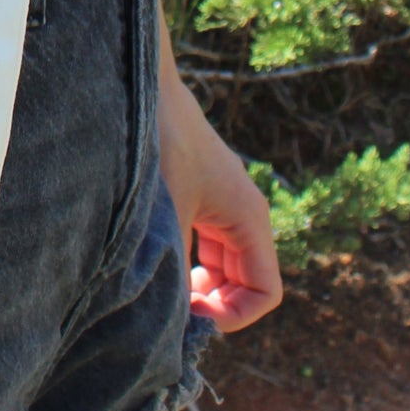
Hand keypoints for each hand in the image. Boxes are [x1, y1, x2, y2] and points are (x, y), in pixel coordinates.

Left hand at [156, 44, 283, 333]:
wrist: (144, 89)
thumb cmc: (159, 146)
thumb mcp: (166, 216)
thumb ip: (171, 270)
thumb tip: (168, 321)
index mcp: (248, 219)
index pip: (266, 291)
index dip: (235, 316)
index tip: (193, 318)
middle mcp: (243, 214)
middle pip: (245, 282)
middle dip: (215, 305)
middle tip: (171, 311)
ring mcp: (222, 204)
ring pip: (224, 267)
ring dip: (198, 287)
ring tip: (160, 290)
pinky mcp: (199, 195)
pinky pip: (206, 247)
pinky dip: (186, 263)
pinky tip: (153, 262)